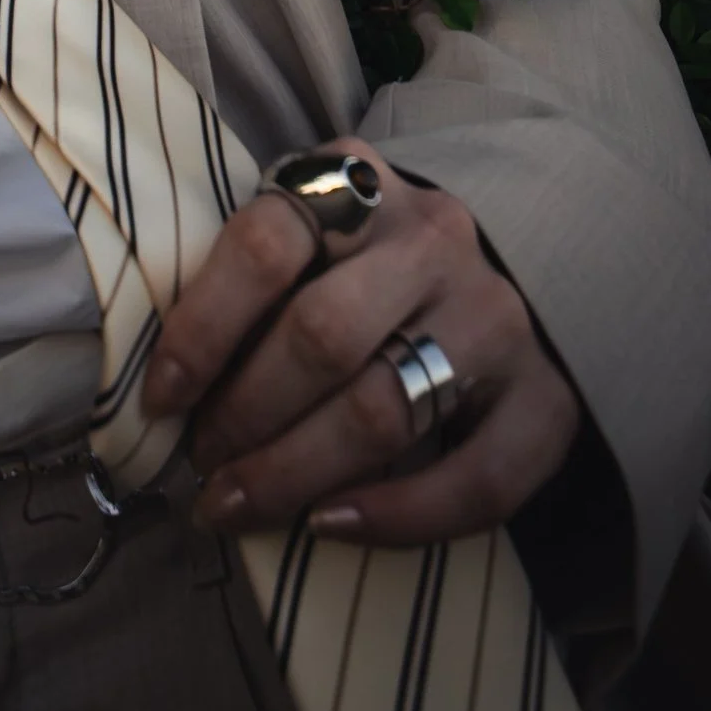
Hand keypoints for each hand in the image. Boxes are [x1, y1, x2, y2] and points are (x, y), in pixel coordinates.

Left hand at [140, 137, 580, 545]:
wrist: (520, 255)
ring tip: (238, 503)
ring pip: (384, 409)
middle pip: (320, 337)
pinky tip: (330, 526)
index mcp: (360, 184)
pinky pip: (478, 480)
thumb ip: (258, 275)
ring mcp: (497, 318)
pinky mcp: (549, 397)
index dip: (202, 328)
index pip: (265, 245)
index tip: (161, 398)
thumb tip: (168, 383)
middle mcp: (434, 242)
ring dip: (294, 472)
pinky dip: (398, 517)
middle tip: (201, 465)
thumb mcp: (318, 226)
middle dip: (243, 415)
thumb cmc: (376, 256)